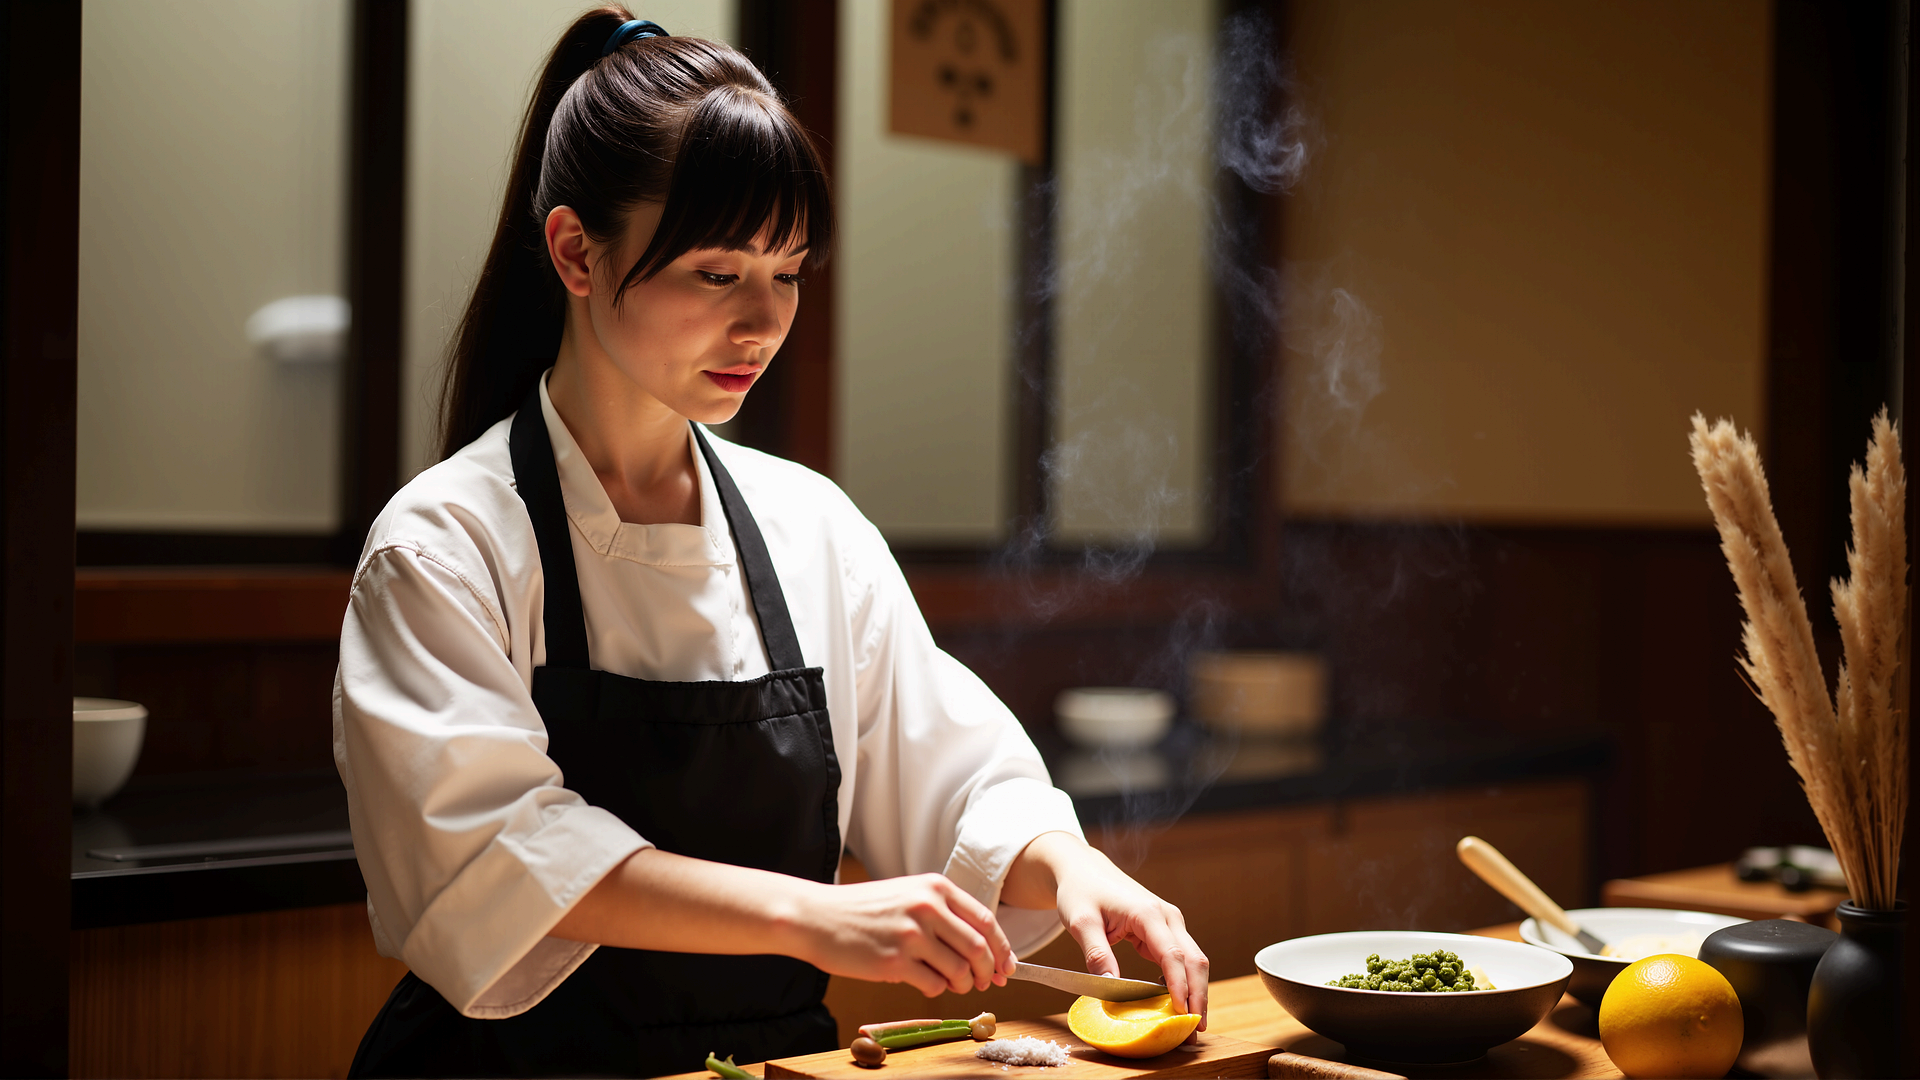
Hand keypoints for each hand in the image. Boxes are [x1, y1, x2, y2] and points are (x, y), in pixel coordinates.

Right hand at [794, 873, 1015, 997]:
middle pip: (979, 949)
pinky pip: (934, 985)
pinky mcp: (894, 962)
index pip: (986, 921)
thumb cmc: (861, 909)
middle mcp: (927, 907)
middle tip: (986, 983)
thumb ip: (942, 913)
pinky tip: (923, 981)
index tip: (1007, 966)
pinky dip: (936, 989)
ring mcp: (912, 935)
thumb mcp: (907, 893)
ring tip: (952, 983)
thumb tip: (981, 948)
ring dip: (963, 984)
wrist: (816, 916)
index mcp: (935, 887)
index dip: (1002, 948)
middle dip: (989, 972)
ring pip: (960, 971)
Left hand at [1005, 833, 1210, 1028]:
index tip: (1182, 1015)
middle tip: (1195, 1031)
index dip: (1180, 986)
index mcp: (1147, 913)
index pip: (1173, 955)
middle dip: (1198, 996)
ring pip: (1193, 961)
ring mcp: (1168, 923)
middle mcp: (1167, 916)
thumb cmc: (1080, 892)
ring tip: (1191, 1026)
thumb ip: (1096, 953)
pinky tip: (1176, 1005)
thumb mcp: (1080, 922)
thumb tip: (1110, 987)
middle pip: (1194, 960)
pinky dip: (1184, 982)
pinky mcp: (1163, 931)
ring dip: (1195, 992)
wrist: (1082, 870)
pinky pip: (1181, 959)